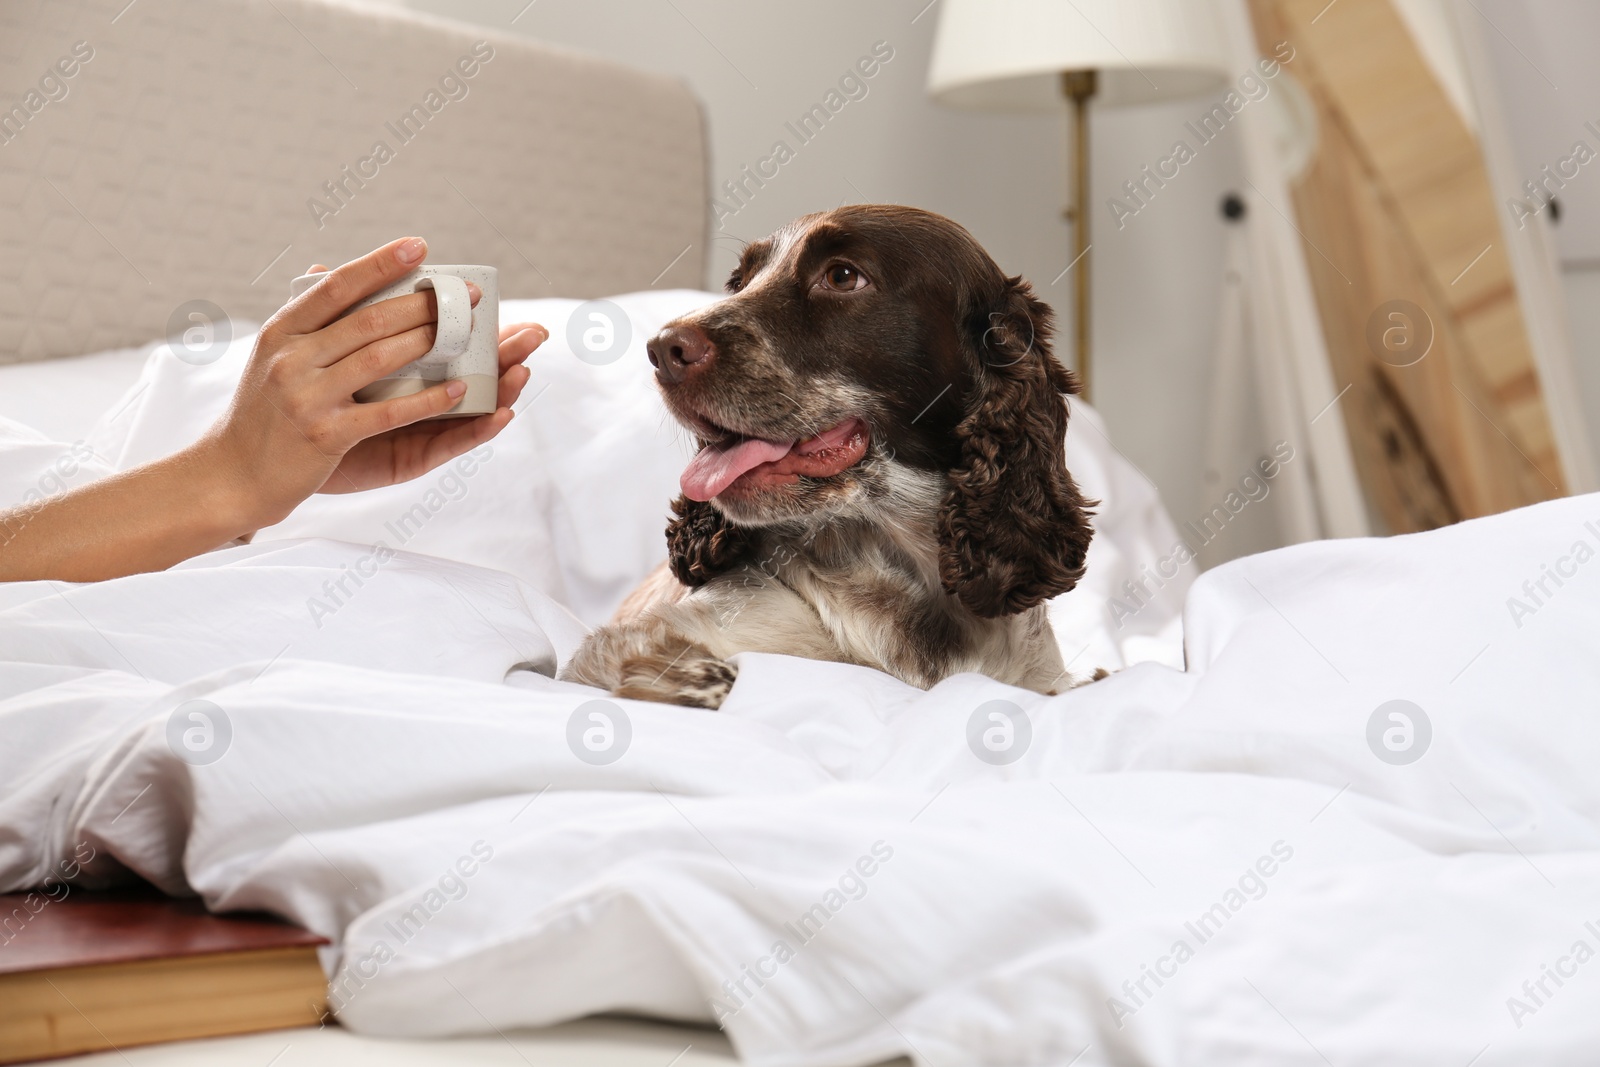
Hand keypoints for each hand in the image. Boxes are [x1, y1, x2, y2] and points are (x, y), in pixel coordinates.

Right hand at [200, 237, 545, 529]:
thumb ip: (305, 320)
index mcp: (282, 331)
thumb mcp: (272, 356)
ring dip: (430, 342)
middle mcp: (292, 358)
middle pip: (369, 319)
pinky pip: (389, 412)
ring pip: (381, 359)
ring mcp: (307, 396)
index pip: (337, 286)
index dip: (380, 263)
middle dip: (423, 304)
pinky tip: (459, 390)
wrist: (232, 473)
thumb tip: (325, 268)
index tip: (419, 246)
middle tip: (465, 295)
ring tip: (467, 333)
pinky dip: (428, 399)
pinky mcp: (326, 435)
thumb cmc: (262, 412)